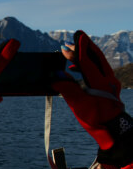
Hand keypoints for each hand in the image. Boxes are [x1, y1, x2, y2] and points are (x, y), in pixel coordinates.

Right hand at [53, 30, 126, 148]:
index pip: (88, 62)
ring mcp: (111, 82)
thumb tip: (55, 76)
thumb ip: (67, 88)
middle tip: (73, 38)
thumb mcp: (78, 105)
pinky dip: (87, 64)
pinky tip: (75, 68)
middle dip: (84, 46)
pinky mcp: (109, 86)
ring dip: (85, 55)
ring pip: (99, 62)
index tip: (71, 41)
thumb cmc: (96, 119)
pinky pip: (99, 69)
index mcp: (100, 82)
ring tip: (69, 53)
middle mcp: (108, 79)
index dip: (78, 51)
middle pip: (97, 57)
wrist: (113, 130)